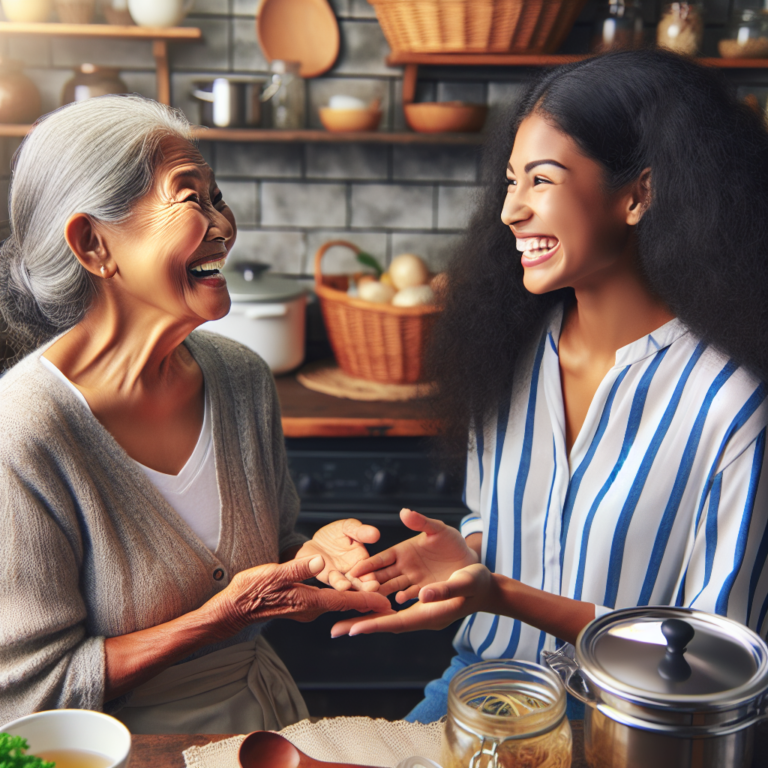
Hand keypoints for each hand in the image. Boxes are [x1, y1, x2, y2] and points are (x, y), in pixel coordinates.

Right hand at [209, 555, 390, 635]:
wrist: (234, 608)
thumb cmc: (251, 590)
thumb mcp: (274, 573)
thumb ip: (298, 568)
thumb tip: (321, 562)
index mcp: (309, 601)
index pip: (345, 601)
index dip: (368, 601)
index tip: (388, 604)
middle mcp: (311, 609)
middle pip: (346, 605)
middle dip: (367, 602)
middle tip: (391, 601)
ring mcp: (306, 609)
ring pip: (337, 604)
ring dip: (356, 600)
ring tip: (377, 595)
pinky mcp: (301, 606)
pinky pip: (327, 603)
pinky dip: (341, 599)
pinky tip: (348, 592)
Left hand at [295, 518, 381, 591]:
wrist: (316, 540)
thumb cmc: (336, 534)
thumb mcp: (349, 527)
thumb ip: (361, 532)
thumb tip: (376, 534)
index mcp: (361, 560)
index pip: (370, 572)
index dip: (372, 578)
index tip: (375, 583)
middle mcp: (352, 572)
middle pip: (361, 584)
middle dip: (364, 588)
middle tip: (370, 589)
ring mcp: (339, 576)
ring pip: (345, 585)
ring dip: (346, 586)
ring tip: (346, 586)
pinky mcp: (325, 576)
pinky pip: (330, 581)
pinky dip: (334, 583)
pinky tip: (338, 583)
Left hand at [331, 563, 495, 636]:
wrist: (487, 586)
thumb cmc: (478, 584)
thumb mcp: (464, 582)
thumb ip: (444, 588)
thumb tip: (422, 594)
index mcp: (429, 614)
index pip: (396, 622)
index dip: (374, 624)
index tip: (352, 629)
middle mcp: (419, 614)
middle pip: (385, 621)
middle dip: (360, 624)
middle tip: (333, 630)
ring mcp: (417, 608)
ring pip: (386, 613)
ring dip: (365, 614)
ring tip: (340, 616)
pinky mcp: (417, 600)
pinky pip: (393, 604)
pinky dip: (377, 604)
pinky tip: (363, 599)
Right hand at [347, 509, 478, 602]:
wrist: (469, 560)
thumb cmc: (452, 542)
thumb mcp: (438, 530)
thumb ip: (421, 522)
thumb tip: (404, 511)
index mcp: (403, 551)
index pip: (381, 559)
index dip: (368, 564)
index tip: (353, 570)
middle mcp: (404, 567)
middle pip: (381, 575)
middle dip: (368, 581)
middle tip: (356, 588)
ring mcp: (413, 580)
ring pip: (391, 587)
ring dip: (381, 592)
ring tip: (371, 598)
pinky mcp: (424, 591)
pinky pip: (409, 594)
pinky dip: (401, 598)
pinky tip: (396, 603)